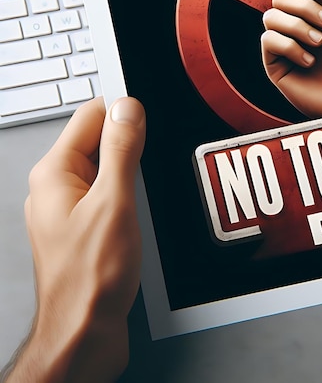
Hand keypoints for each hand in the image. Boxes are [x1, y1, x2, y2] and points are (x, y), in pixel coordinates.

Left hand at [3, 97, 145, 382]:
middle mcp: (56, 187)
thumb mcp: (115, 203)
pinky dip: (129, 193)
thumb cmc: (91, 278)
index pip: (90, 116)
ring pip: (107, 167)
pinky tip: (139, 212)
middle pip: (99, 141)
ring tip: (141, 197)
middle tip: (148, 165)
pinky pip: (109, 191)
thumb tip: (128, 108)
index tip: (149, 116)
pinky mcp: (85, 224)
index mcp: (55, 173)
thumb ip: (121, 149)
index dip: (123, 111)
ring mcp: (69, 206)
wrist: (85, 330)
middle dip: (130, 145)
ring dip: (131, 172)